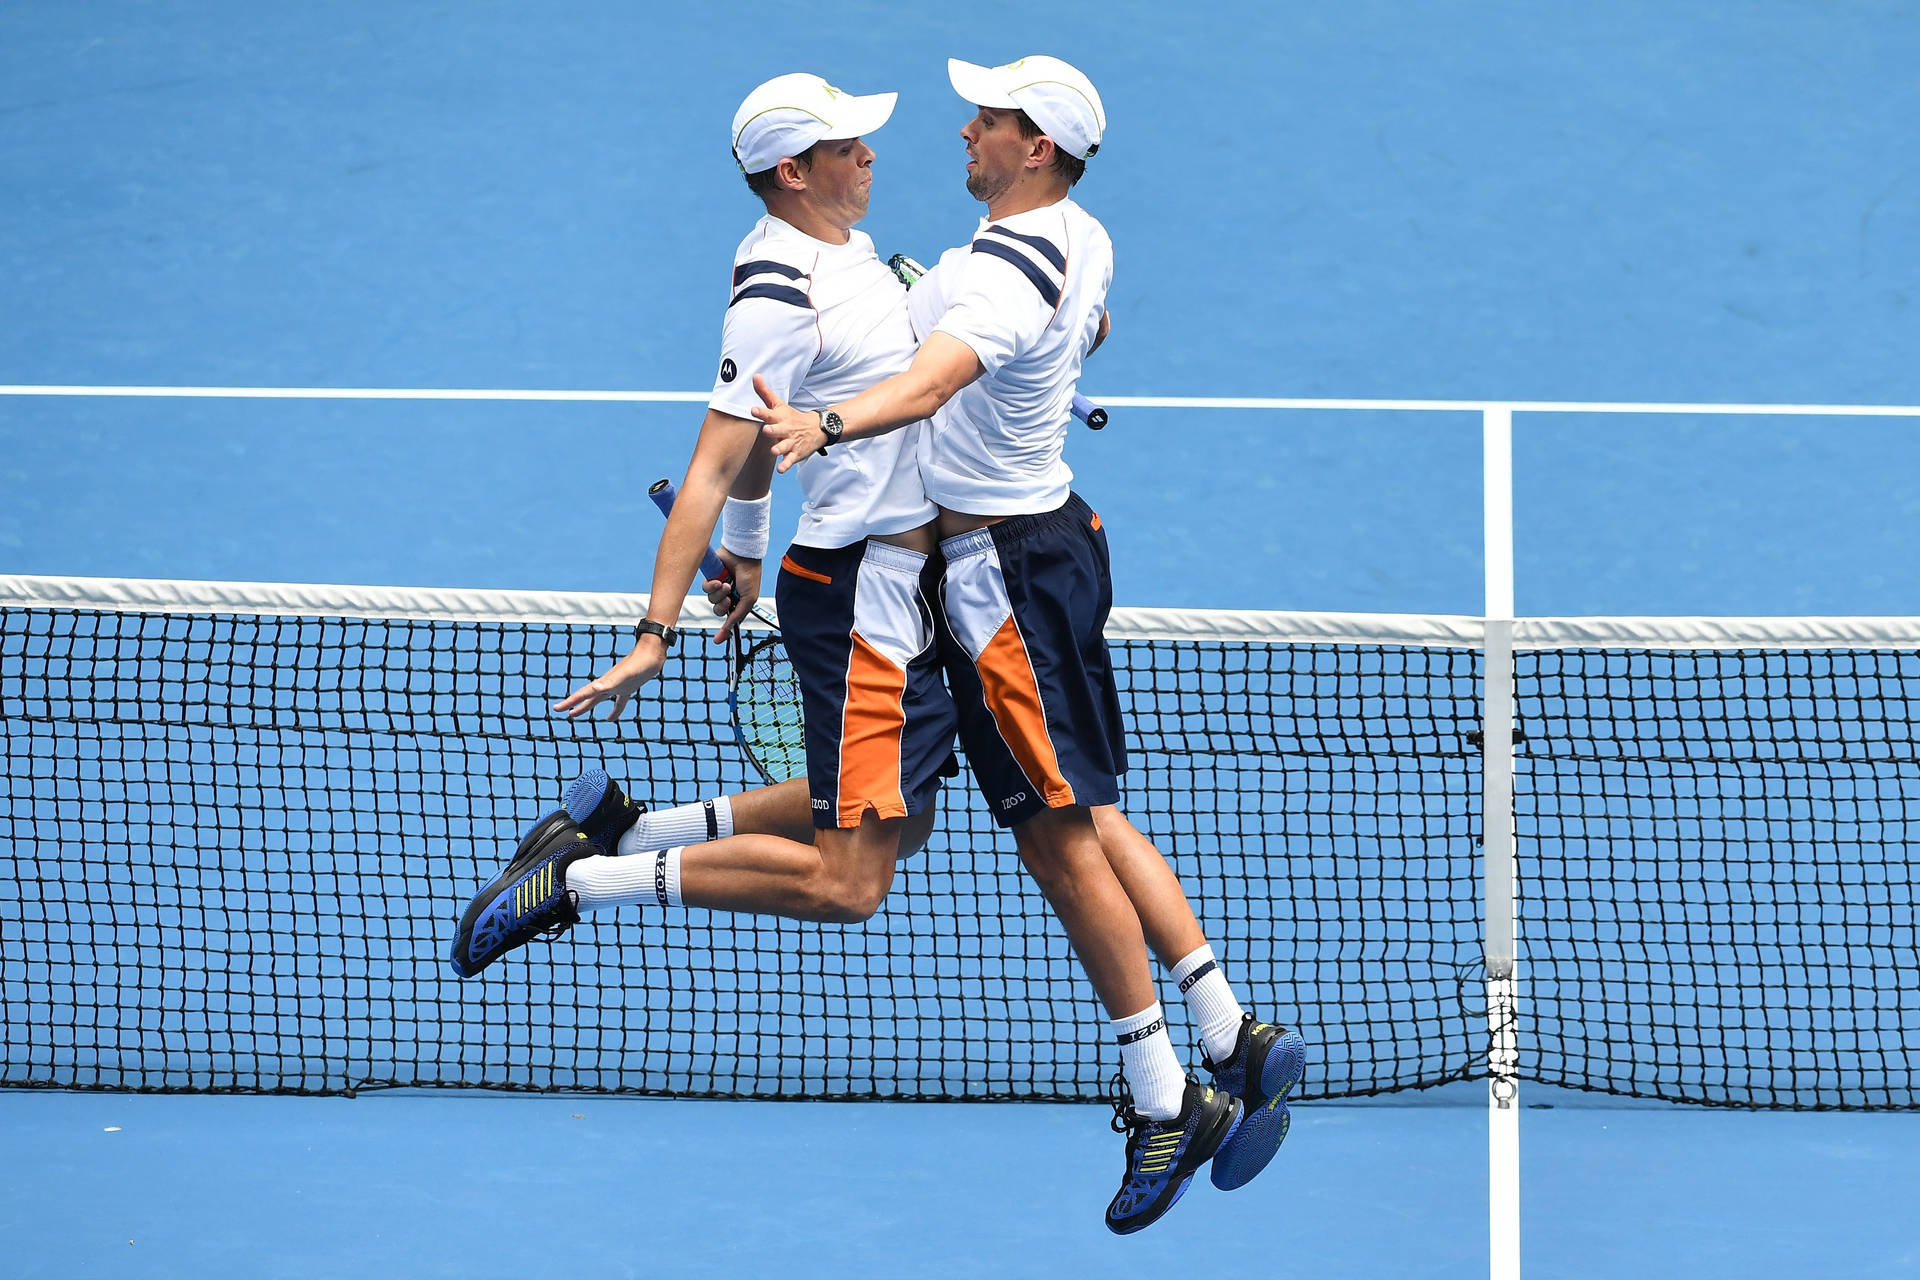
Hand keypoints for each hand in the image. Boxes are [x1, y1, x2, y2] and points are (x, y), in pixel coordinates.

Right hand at [552, 634, 668, 721]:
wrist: (652, 652)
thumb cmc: (639, 663)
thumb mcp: (625, 675)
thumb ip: (611, 682)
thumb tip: (595, 687)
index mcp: (604, 683)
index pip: (583, 694)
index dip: (570, 702)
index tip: (556, 709)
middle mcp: (608, 684)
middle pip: (588, 697)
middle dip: (575, 706)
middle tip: (564, 713)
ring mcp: (618, 685)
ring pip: (599, 699)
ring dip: (588, 706)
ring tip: (576, 714)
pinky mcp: (629, 686)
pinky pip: (619, 701)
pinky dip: (614, 711)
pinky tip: (611, 718)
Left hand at [706, 549, 760, 643]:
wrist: (742, 556)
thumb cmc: (750, 575)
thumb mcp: (749, 599)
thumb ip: (739, 614)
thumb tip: (730, 627)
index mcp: (738, 602)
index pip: (729, 620)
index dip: (724, 630)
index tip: (718, 640)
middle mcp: (728, 596)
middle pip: (718, 610)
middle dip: (722, 605)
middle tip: (729, 598)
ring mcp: (718, 588)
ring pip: (711, 600)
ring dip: (718, 593)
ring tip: (726, 584)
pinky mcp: (711, 578)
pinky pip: (705, 589)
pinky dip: (712, 585)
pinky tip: (719, 580)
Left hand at [750, 375, 825, 472]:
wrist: (818, 428)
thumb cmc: (792, 417)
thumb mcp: (779, 404)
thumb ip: (765, 392)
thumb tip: (754, 375)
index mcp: (780, 417)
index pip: (769, 413)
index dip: (761, 412)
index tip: (753, 410)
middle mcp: (786, 429)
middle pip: (778, 430)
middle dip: (773, 430)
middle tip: (766, 430)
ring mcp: (791, 442)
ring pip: (784, 446)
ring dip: (779, 448)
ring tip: (774, 451)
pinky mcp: (796, 453)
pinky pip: (790, 460)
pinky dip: (786, 465)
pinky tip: (781, 469)